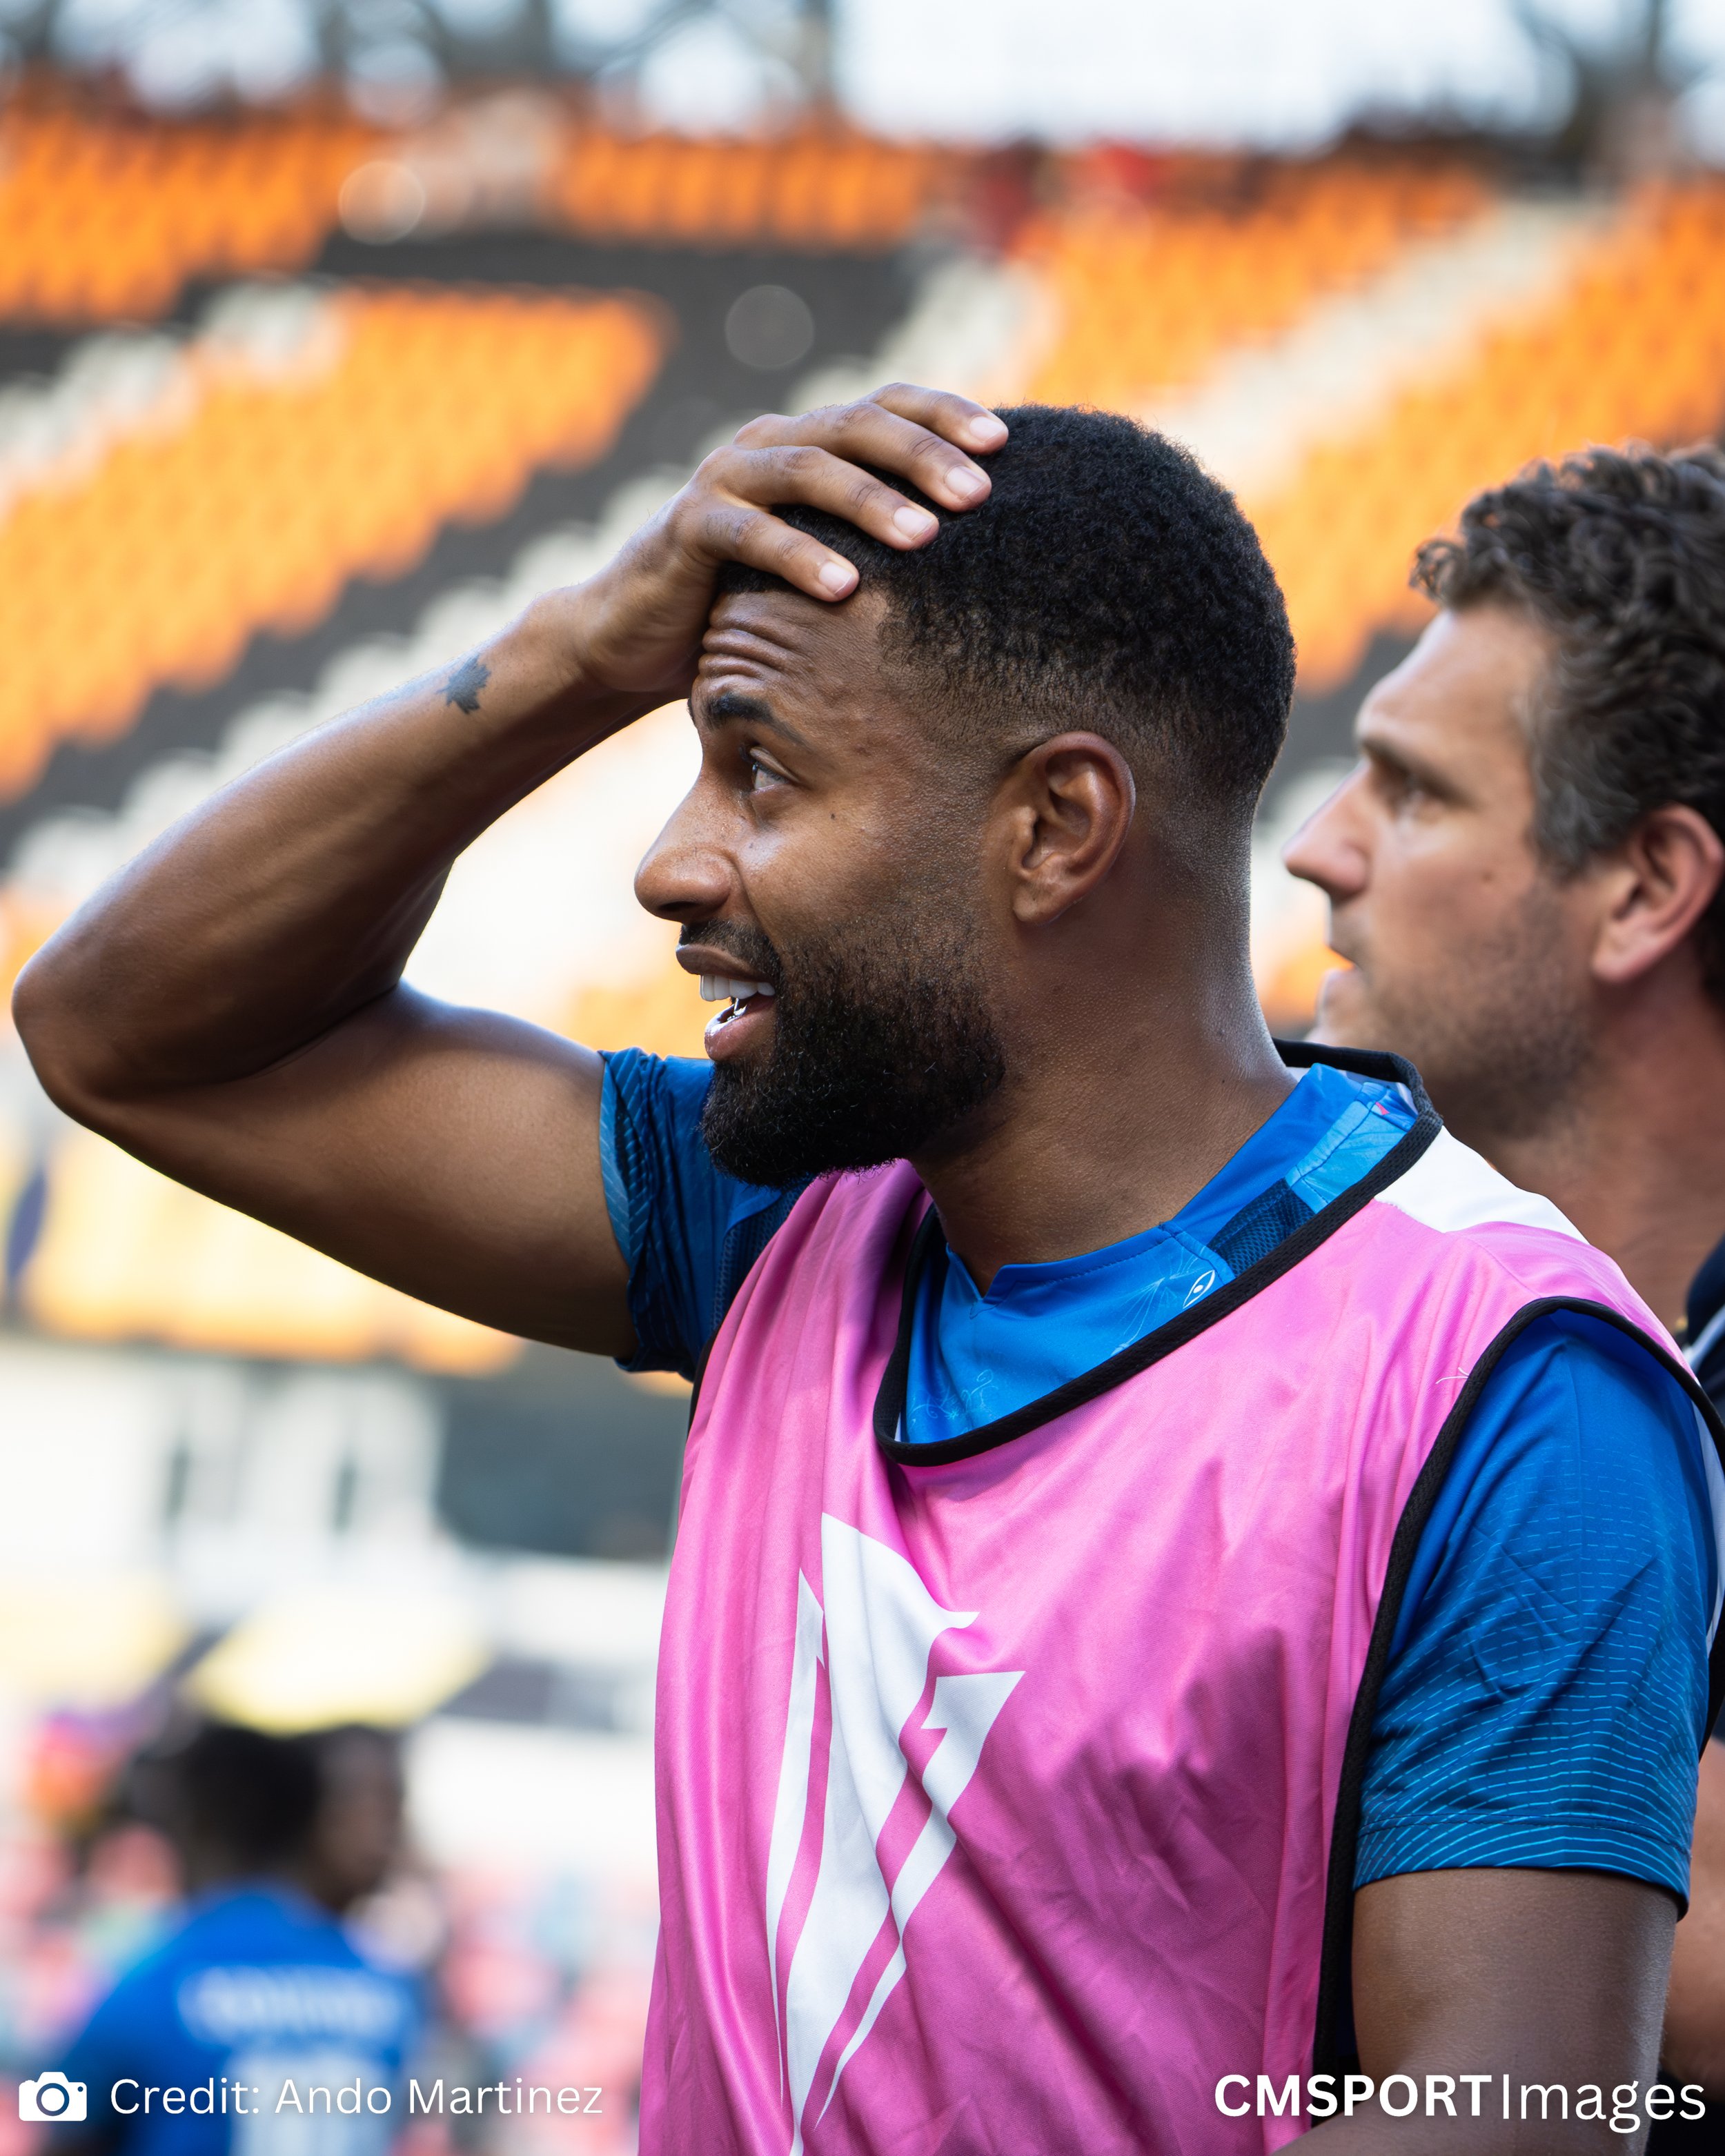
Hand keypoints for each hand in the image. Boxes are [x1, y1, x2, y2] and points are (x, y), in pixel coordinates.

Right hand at [560, 383, 1007, 706]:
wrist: (640, 635)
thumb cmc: (751, 603)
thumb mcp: (827, 565)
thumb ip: (881, 547)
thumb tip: (991, 564)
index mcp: (811, 442)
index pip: (888, 406)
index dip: (945, 415)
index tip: (1007, 443)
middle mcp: (770, 443)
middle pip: (857, 426)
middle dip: (923, 455)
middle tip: (977, 493)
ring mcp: (726, 479)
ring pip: (807, 469)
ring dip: (871, 500)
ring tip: (926, 536)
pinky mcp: (689, 527)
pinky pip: (748, 532)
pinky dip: (798, 555)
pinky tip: (845, 588)